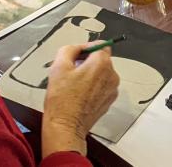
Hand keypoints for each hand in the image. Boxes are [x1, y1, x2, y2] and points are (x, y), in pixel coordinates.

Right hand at [41, 43, 119, 157]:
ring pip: (102, 73)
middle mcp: (112, 75)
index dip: (85, 48)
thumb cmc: (61, 99)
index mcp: (101, 63)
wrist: (66, 126)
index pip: (99, 45)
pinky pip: (102, 86)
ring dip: (90, 74)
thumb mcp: (59, 66)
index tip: (75, 55)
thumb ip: (70, 49)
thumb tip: (77, 48)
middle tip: (71, 71)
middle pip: (101, 59)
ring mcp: (112, 89)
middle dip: (87, 61)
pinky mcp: (109, 100)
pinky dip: (93, 86)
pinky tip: (80, 94)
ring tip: (74, 85)